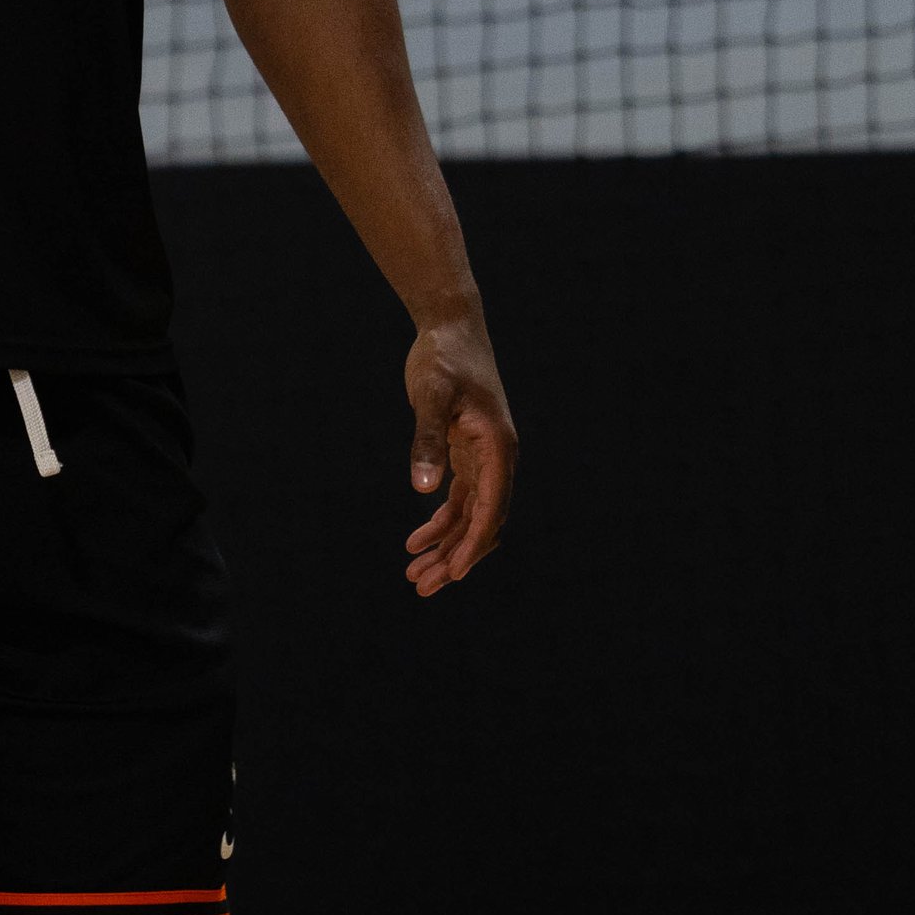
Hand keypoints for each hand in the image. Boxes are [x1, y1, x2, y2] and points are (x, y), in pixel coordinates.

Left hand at [403, 315, 516, 597]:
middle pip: (482, 522)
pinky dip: (440, 523)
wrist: (449, 327)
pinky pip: (459, 501)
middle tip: (423, 587)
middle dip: (455, 557)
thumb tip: (422, 491)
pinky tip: (415, 542)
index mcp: (498, 447)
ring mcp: (483, 459)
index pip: (491, 508)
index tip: (454, 575)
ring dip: (445, 547)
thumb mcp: (431, 396)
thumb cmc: (443, 358)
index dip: (474, 545)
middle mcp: (497, 458)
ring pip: (470, 517)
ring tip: (415, 575)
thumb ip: (427, 440)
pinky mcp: (465, 455)